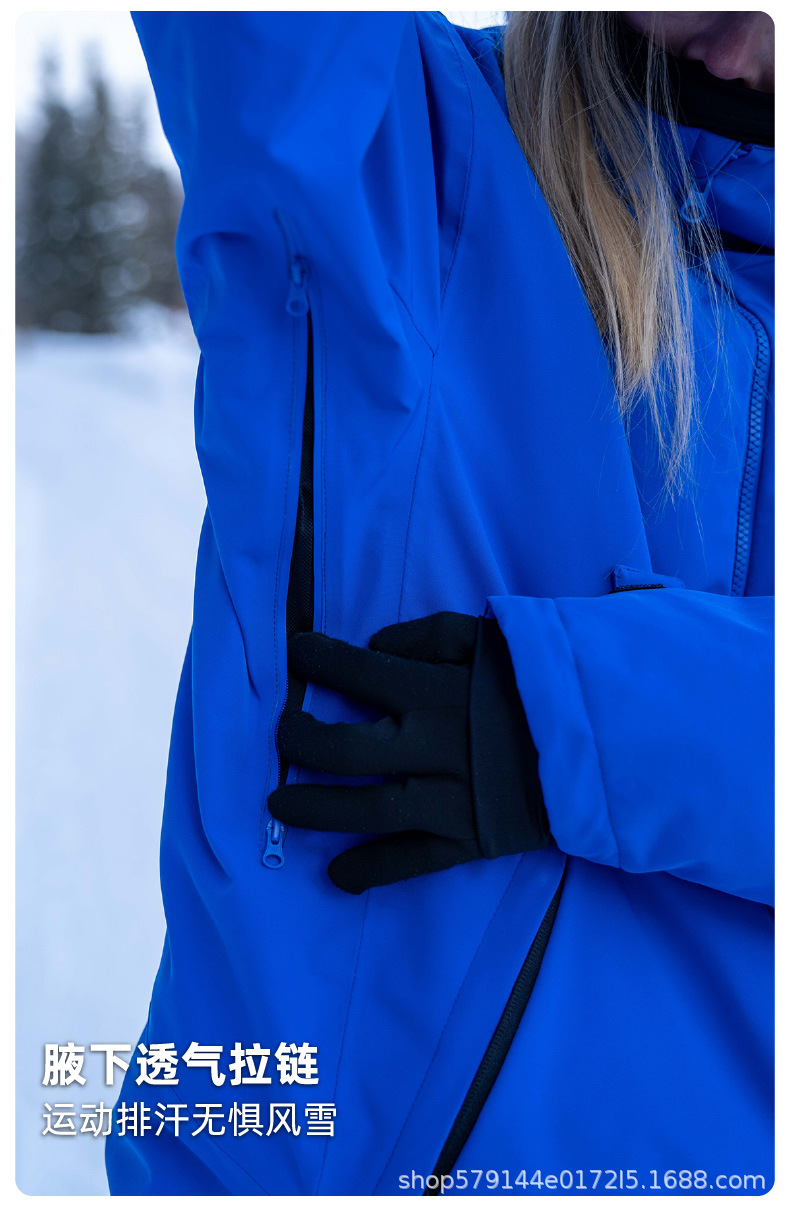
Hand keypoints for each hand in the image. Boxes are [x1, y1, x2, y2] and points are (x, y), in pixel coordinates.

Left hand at [268, 612, 552, 893]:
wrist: (609, 741)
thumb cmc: (544, 683)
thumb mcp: (493, 637)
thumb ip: (430, 636)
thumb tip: (374, 645)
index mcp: (435, 690)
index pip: (356, 672)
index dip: (316, 660)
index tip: (295, 655)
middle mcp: (432, 745)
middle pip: (343, 748)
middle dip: (300, 740)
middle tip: (284, 735)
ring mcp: (449, 797)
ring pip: (364, 808)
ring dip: (315, 809)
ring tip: (279, 804)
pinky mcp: (470, 838)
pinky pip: (414, 861)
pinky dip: (374, 870)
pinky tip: (338, 875)